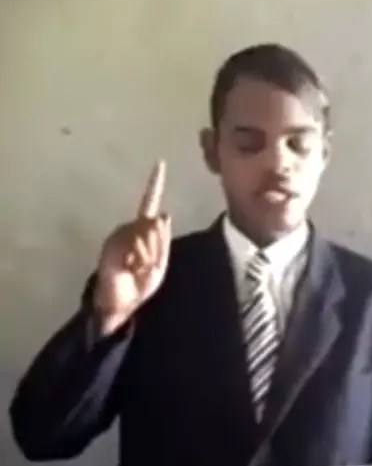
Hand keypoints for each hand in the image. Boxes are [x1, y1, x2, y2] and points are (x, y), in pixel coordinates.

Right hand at [94, 160, 171, 334]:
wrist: (121, 302)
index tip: (160, 163)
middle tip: (148, 267)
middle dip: (158, 248)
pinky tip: (131, 268)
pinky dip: (140, 259)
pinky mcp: (113, 244)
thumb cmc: (140, 286)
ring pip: (147, 234)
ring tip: (138, 270)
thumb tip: (163, 214)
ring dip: (149, 256)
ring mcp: (120, 234)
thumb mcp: (159, 266)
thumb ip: (163, 242)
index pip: (150, 203)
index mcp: (143, 231)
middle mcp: (131, 227)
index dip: (155, 184)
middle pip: (156, 224)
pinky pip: (136, 243)